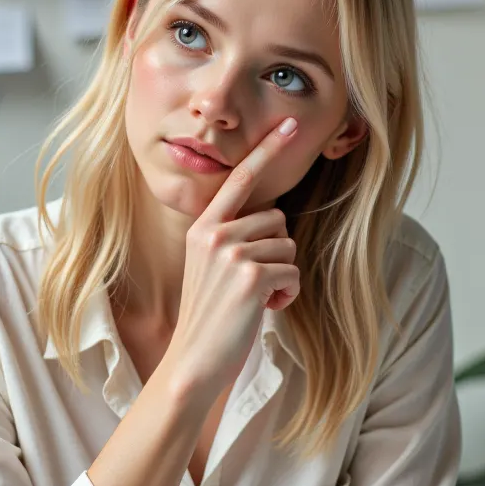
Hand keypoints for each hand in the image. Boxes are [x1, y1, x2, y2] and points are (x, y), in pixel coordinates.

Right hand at [163, 118, 300, 399]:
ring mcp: (231, 253)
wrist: (192, 362)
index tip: (292, 123)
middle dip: (276, 254)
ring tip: (253, 300)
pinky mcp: (250, 277)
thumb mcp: (211, 268)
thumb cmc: (209, 318)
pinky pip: (292, 274)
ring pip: (288, 248)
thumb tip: (272, 221)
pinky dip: (286, 297)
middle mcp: (214, 233)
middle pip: (277, 221)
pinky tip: (262, 311)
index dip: (268, 149)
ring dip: (281, 278)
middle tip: (251, 285)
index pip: (240, 178)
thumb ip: (231, 238)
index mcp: (202, 226)